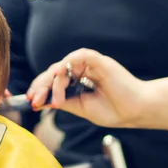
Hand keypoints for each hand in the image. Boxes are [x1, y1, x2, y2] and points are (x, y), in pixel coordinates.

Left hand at [26, 49, 145, 127]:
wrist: (135, 111)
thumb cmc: (114, 110)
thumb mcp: (81, 108)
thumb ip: (63, 102)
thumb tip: (41, 101)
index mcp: (80, 80)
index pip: (55, 80)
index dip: (41, 88)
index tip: (32, 101)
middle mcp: (83, 69)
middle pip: (55, 71)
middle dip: (42, 85)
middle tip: (34, 100)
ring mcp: (91, 64)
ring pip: (63, 65)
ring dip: (54, 82)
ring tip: (56, 101)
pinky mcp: (99, 61)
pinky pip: (78, 56)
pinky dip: (66, 66)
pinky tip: (60, 79)